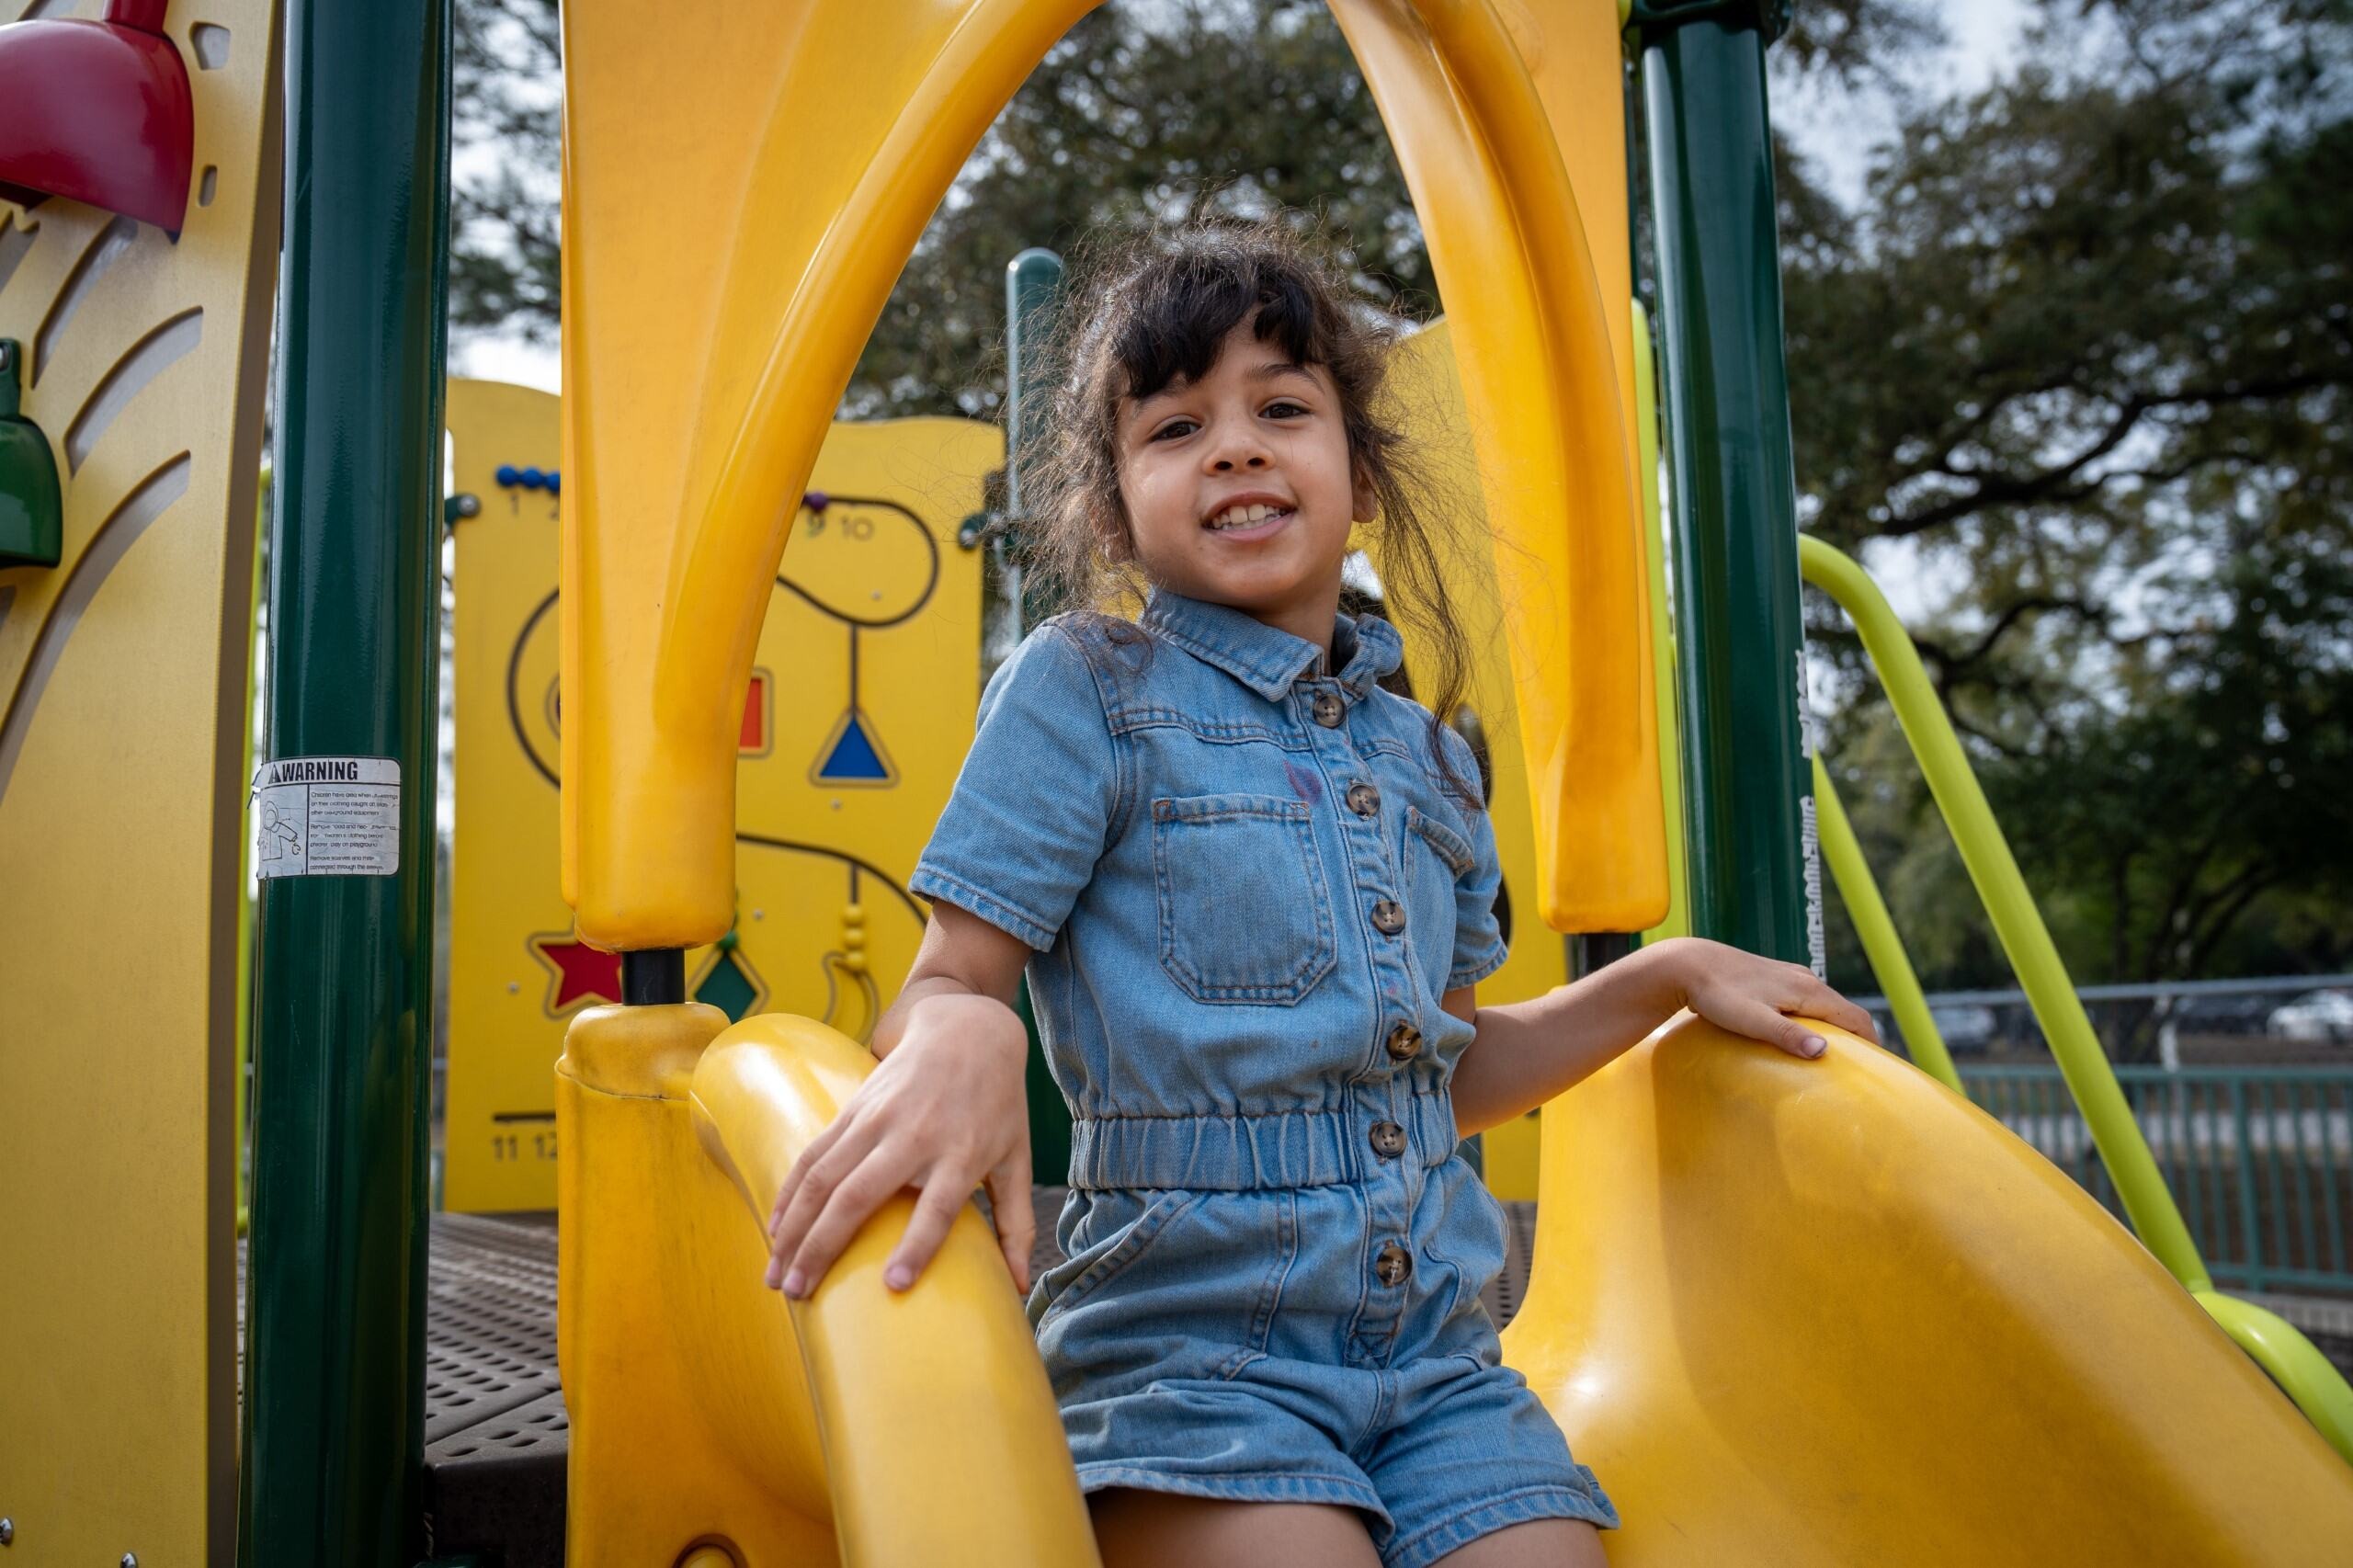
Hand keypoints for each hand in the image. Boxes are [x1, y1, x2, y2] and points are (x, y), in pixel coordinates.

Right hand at [763, 992, 1034, 1299]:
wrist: (967, 1029)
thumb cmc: (997, 1104)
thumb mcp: (1017, 1159)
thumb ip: (1016, 1224)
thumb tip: (1019, 1287)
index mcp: (961, 1155)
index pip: (937, 1208)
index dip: (916, 1247)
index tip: (893, 1286)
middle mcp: (913, 1137)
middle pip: (858, 1196)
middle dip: (821, 1249)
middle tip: (796, 1295)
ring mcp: (876, 1120)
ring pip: (822, 1178)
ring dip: (793, 1229)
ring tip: (775, 1276)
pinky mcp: (852, 1108)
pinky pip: (811, 1155)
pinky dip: (789, 1194)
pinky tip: (776, 1229)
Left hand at [1657, 937, 1878, 1058]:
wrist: (1688, 964)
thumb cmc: (1718, 995)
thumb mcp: (1752, 1020)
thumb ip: (1787, 1036)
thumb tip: (1824, 1051)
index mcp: (1808, 990)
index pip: (1855, 1018)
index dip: (1871, 1043)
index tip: (1878, 1070)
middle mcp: (1805, 979)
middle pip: (1844, 1011)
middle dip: (1856, 1038)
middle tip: (1858, 1070)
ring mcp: (1790, 976)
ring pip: (1824, 1005)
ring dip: (1834, 1028)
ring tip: (1834, 1057)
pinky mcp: (1774, 978)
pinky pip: (1807, 1001)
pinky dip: (1815, 1019)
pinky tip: (1803, 1035)